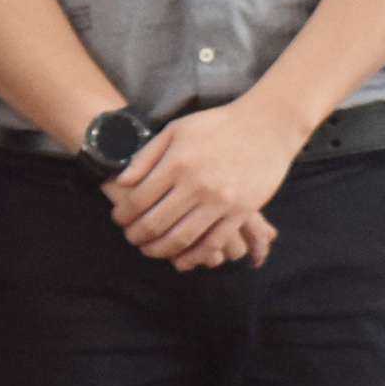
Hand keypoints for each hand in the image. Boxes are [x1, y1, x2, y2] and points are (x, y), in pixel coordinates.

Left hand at [109, 99, 306, 268]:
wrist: (266, 126)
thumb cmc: (217, 125)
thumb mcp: (176, 130)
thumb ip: (147, 156)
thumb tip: (122, 181)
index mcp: (177, 163)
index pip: (139, 199)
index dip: (123, 214)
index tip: (118, 218)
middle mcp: (196, 185)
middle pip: (156, 223)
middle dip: (137, 236)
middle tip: (131, 238)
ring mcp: (220, 201)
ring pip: (181, 238)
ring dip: (160, 250)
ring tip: (150, 250)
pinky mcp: (240, 212)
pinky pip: (213, 243)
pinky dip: (194, 257)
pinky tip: (181, 261)